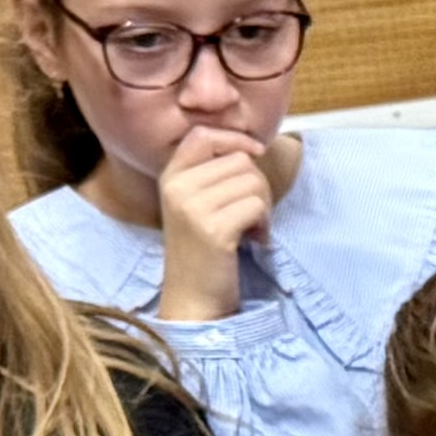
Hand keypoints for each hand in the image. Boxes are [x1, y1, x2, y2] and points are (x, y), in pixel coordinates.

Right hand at [151, 124, 288, 321]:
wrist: (193, 300)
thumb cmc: (203, 251)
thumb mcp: (196, 204)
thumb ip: (213, 173)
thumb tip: (252, 146)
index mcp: (170, 177)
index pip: (203, 135)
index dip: (235, 138)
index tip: (255, 153)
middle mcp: (177, 187)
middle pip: (239, 160)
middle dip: (257, 184)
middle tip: (252, 214)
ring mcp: (193, 207)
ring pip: (252, 181)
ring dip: (263, 206)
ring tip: (251, 228)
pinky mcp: (213, 228)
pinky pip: (257, 205)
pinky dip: (264, 223)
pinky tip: (254, 240)